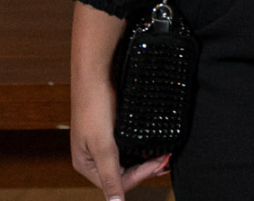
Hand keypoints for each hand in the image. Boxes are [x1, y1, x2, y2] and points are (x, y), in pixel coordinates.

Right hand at [70, 75, 171, 197]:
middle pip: (123, 173)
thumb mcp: (103, 145)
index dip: (142, 175)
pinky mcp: (110, 130)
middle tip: (167, 159)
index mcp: (86, 165)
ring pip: (126, 160)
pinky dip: (140, 148)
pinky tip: (152, 145)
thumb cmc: (94, 107)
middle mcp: (92, 157)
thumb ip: (111, 175)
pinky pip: (127, 146)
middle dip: (146, 168)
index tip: (162, 163)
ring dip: (145, 160)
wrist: (95, 72)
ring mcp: (101, 143)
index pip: (118, 182)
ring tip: (164, 155)